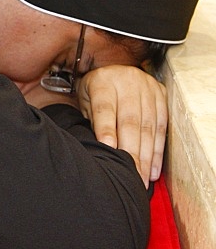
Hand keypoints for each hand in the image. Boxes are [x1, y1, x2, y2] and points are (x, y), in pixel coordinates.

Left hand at [77, 65, 166, 186]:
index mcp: (102, 82)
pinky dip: (157, 151)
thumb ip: (91, 121)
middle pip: (130, 121)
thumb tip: (98, 151)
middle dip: (130, 152)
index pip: (105, 109)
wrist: (114, 70)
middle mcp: (127, 82)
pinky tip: (154, 169)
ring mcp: (147, 88)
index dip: (106, 130)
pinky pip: (162, 126)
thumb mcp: (86, 101)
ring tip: (142, 178)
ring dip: (146, 156)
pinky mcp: (162, 94)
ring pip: (148, 126)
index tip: (108, 149)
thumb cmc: (95, 92)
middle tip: (129, 176)